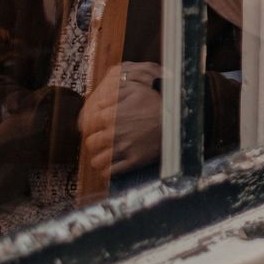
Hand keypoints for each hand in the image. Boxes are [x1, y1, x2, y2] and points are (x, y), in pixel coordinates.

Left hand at [80, 62, 163, 178]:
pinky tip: (111, 167)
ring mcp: (122, 149)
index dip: (92, 127)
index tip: (97, 128)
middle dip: (95, 143)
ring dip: (99, 159)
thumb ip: (114, 94)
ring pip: (97, 161)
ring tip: (105, 156)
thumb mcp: (136, 91)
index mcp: (110, 116)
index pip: (88, 126)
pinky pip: (110, 172)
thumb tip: (99, 102)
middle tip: (101, 142)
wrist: (176, 121)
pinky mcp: (132, 162)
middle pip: (90, 144)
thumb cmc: (156, 104)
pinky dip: (107, 171)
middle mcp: (112, 134)